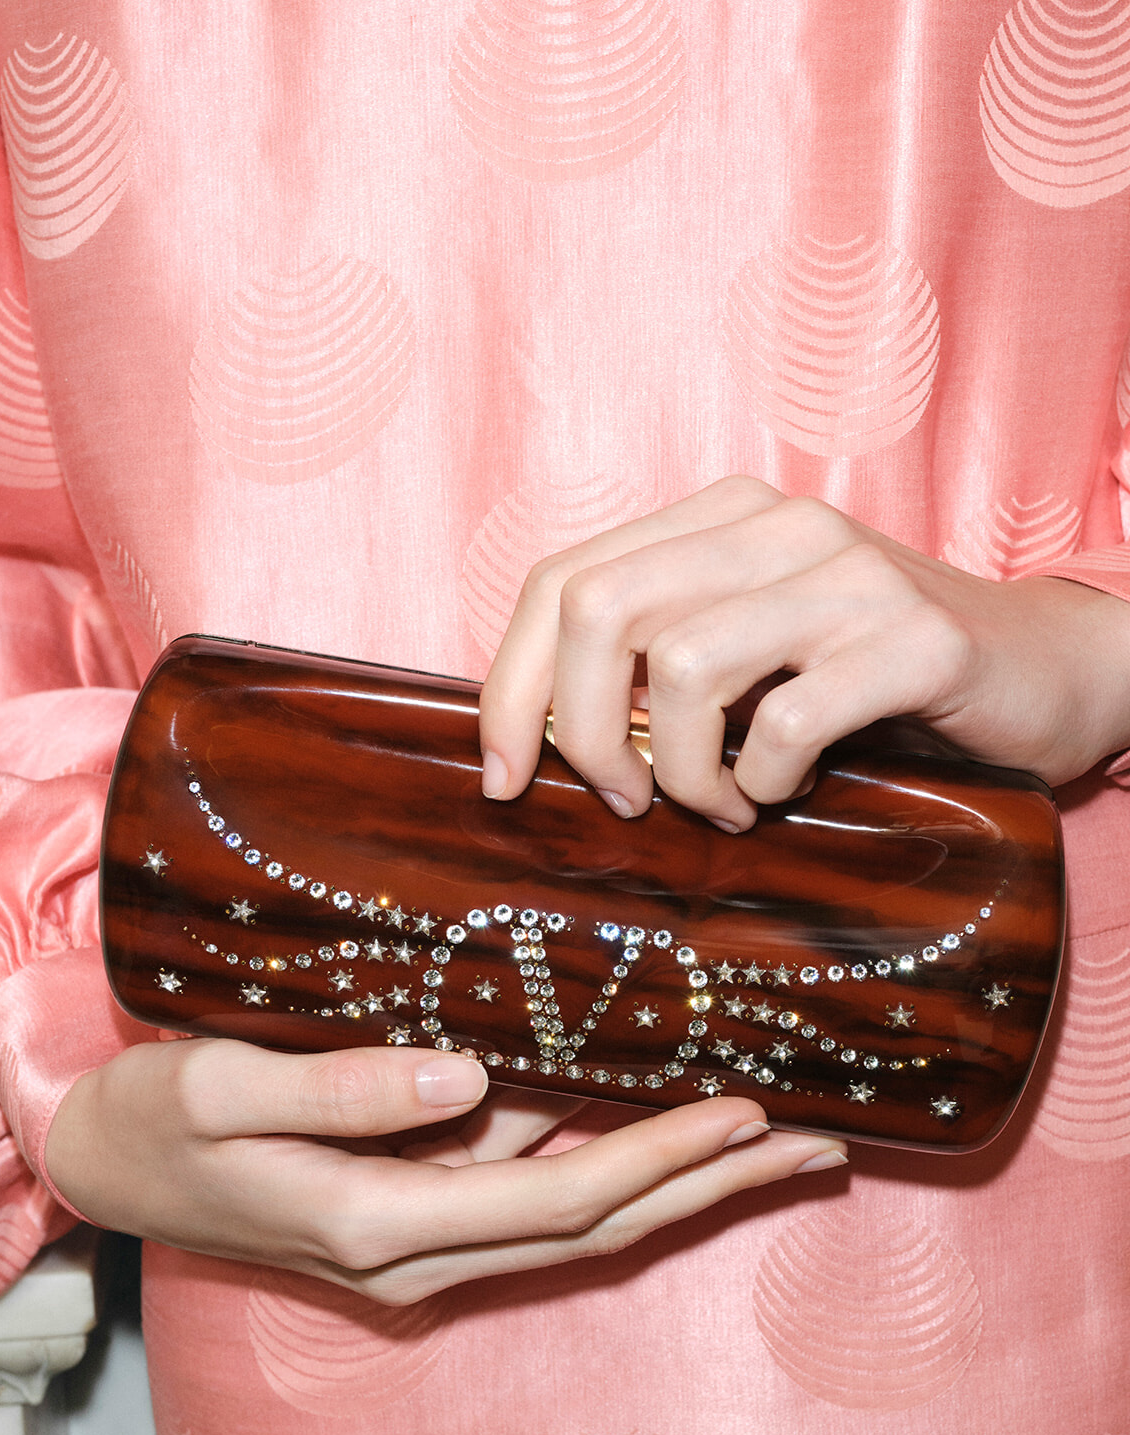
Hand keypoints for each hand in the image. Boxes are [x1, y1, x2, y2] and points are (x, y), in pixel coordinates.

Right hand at [44, 1038, 844, 1304]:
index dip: (658, 1156)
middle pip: (598, 1228)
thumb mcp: (222, 1088)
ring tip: (779, 1145)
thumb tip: (472, 1076)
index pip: (556, 1197)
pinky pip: (536, 1202)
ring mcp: (421, 1249)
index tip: (748, 1110)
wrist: (108, 1165)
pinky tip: (666, 1133)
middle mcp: (418, 1254)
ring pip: (579, 1226)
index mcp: (377, 1223)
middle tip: (821, 1146)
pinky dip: (614, 1173)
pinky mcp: (416, 1221)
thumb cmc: (155, 1116)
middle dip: (711, 1188)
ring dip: (680, 1188)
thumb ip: (342, 1086)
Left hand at [478, 476, 1129, 829]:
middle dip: (582, 733)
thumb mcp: (747, 653)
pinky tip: (784, 795)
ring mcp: (848, 575)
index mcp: (718, 517)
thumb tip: (524, 745)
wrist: (1041, 670)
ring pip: (683, 667)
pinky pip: (788, 721)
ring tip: (723, 805)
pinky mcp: (914, 640)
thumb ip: (649, 663)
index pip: (561, 581)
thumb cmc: (869, 680)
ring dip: (682, 771)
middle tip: (628, 802)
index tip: (504, 779)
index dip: (510, 687)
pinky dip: (765, 781)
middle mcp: (777, 525)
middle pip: (600, 612)